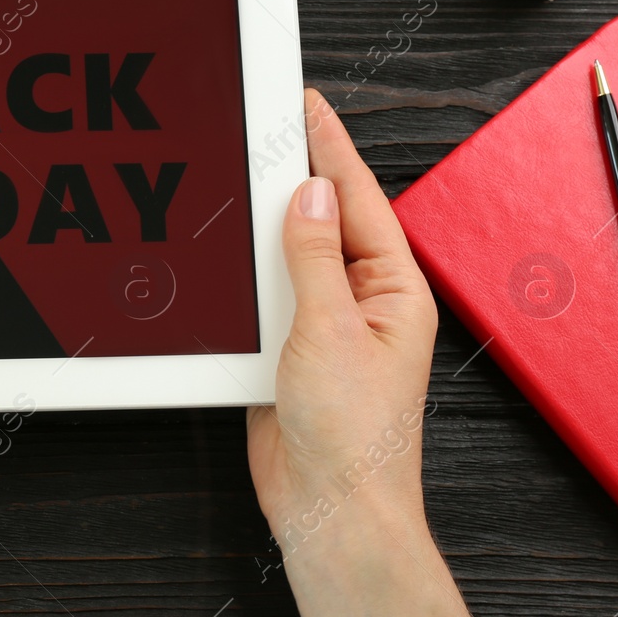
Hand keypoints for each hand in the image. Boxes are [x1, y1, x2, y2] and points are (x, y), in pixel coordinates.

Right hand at [246, 89, 468, 616]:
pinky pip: (265, 297)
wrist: (330, 512)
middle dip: (295, 176)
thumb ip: (314, 257)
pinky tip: (224, 253)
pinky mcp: (289, 354)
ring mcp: (325, 329)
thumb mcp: (330, 330)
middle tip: (265, 125)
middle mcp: (363, 304)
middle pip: (323, 221)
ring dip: (263, 226)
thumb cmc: (355, 438)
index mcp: (393, 291)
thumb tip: (309, 196)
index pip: (359, 200)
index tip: (308, 104)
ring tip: (239, 177)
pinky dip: (244, 273)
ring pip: (289, 257)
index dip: (330, 148)